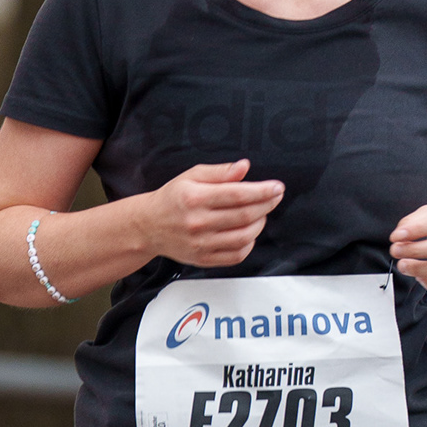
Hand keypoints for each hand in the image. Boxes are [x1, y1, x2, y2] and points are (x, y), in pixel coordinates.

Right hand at [145, 158, 283, 268]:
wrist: (150, 226)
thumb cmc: (173, 199)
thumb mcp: (192, 176)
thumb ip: (220, 172)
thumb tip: (244, 167)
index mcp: (194, 198)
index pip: (237, 194)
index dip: (262, 191)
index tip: (277, 187)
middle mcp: (198, 223)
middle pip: (244, 216)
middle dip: (266, 205)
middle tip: (275, 197)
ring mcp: (201, 244)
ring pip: (244, 237)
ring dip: (260, 224)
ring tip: (261, 213)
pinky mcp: (204, 259)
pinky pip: (236, 255)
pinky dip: (249, 244)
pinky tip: (249, 232)